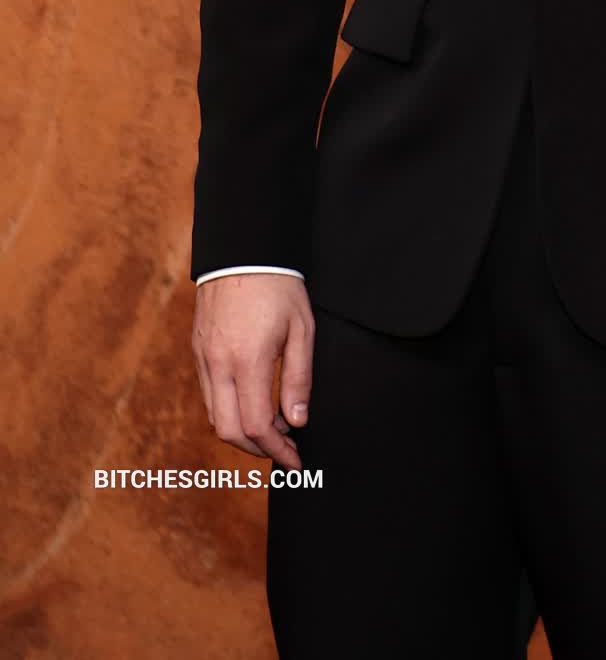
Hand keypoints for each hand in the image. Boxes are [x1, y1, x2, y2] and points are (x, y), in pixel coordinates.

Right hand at [192, 274, 314, 470]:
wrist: (243, 249)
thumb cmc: (278, 286)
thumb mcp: (302, 329)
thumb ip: (299, 378)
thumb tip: (296, 421)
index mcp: (249, 361)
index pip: (258, 426)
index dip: (278, 451)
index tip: (296, 460)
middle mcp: (219, 365)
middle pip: (230, 431)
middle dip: (258, 450)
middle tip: (285, 449)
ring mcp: (203, 358)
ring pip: (214, 416)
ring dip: (241, 432)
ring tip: (273, 428)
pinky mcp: (197, 351)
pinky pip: (208, 395)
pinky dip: (227, 410)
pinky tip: (251, 403)